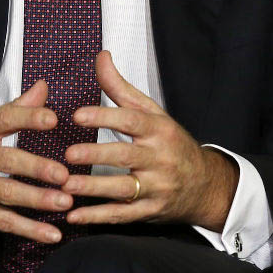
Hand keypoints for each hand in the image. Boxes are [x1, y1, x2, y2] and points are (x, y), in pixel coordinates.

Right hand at [0, 79, 72, 243]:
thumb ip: (14, 109)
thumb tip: (43, 87)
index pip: (3, 119)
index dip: (28, 118)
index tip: (52, 119)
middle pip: (6, 160)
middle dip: (36, 167)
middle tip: (64, 174)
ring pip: (5, 193)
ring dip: (37, 200)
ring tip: (64, 201)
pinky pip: (0, 221)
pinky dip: (28, 229)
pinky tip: (50, 233)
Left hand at [60, 50, 238, 231]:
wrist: (206, 185)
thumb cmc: (171, 143)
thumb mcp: (151, 112)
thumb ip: (120, 87)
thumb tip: (101, 56)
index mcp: (158, 130)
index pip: (131, 121)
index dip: (104, 116)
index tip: (77, 115)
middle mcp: (159, 159)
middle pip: (126, 156)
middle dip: (96, 156)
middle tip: (68, 155)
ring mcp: (156, 188)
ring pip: (124, 189)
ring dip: (93, 189)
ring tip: (66, 187)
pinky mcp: (151, 211)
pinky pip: (123, 216)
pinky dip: (98, 217)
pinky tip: (74, 216)